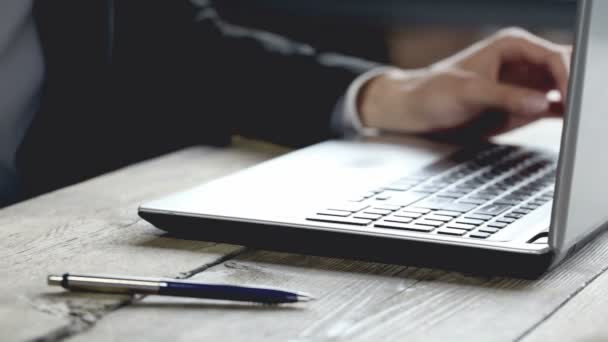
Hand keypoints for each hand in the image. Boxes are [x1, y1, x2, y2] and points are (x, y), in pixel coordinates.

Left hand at [359, 28, 570, 139]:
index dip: (567, 76)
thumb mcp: (468, 92)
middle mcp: (522, 63)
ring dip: (574, 102)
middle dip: (577, 86)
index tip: (572, 98)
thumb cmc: (433, 92)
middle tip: (584, 111)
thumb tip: (539, 102)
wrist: (415, 112)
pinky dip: (565, 115)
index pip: (553, 56)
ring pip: (563, 89)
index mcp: (511, 46)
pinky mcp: (522, 106)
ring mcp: (524, 85)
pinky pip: (552, 108)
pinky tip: (572, 126)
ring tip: (583, 121)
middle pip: (565, 70)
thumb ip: (504, 96)